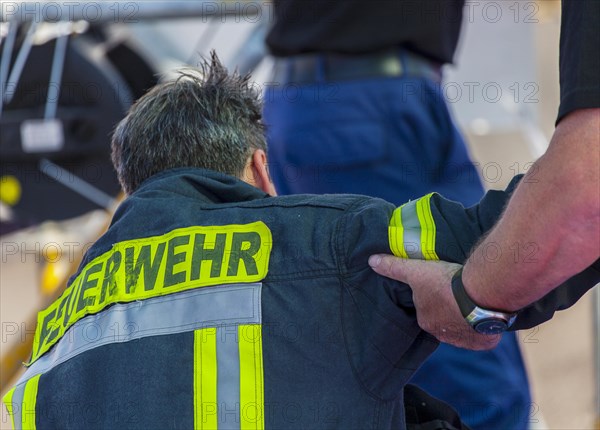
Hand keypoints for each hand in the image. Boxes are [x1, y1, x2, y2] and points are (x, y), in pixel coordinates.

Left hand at [368, 254, 500, 349]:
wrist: (480, 294)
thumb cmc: (444, 283)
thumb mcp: (415, 271)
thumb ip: (393, 267)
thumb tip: (371, 261)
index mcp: (426, 321)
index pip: (427, 309)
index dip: (434, 297)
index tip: (442, 286)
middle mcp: (443, 335)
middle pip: (445, 319)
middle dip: (450, 308)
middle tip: (459, 291)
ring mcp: (465, 340)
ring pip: (464, 327)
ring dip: (467, 317)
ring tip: (474, 299)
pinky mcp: (484, 342)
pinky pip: (483, 334)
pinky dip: (484, 325)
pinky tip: (486, 312)